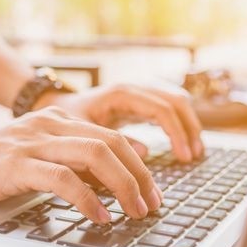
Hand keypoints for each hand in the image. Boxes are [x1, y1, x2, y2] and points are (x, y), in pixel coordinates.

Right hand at [0, 107, 161, 223]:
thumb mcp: (41, 155)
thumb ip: (77, 158)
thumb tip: (125, 167)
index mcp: (58, 120)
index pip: (113, 137)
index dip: (140, 166)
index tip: (153, 194)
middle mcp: (49, 125)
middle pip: (112, 143)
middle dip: (140, 177)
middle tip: (152, 206)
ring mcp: (33, 142)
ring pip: (95, 154)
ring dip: (124, 186)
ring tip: (134, 212)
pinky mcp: (15, 164)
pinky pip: (62, 178)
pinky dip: (88, 198)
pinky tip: (99, 216)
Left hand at [35, 84, 203, 161]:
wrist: (51, 107)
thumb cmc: (63, 121)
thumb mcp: (82, 134)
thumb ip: (109, 144)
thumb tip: (143, 154)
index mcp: (120, 94)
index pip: (160, 109)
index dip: (176, 133)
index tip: (184, 157)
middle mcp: (133, 89)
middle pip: (175, 101)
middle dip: (188, 128)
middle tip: (193, 156)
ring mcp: (138, 93)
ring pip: (175, 101)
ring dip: (188, 126)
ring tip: (194, 153)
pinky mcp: (138, 102)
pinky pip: (168, 108)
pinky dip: (179, 125)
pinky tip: (183, 146)